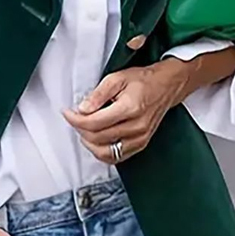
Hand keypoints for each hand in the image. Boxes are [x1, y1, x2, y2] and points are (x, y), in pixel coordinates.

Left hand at [62, 48, 234, 162]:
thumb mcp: (116, 78)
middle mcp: (136, 127)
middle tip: (75, 119)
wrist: (165, 86)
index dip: (76, 120)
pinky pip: (116, 157)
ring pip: (106, 152)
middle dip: (80, 129)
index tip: (68, 113)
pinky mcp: (141, 145)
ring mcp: (140, 138)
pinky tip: (96, 140)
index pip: (94, 123)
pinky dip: (102, 152)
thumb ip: (98, 94)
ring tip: (85, 129)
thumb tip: (83, 109)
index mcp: (130, 108)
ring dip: (89, 143)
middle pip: (97, 138)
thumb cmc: (143, 81)